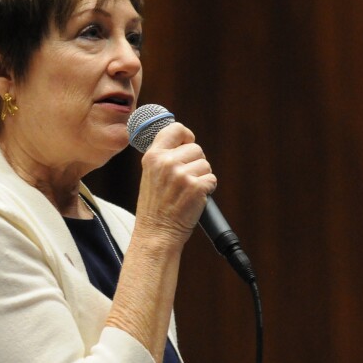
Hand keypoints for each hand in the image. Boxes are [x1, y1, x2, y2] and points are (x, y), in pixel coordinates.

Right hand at [134, 122, 216, 243]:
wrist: (156, 233)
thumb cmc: (155, 207)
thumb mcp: (150, 175)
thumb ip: (164, 157)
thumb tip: (185, 142)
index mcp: (153, 156)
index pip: (175, 129)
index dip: (186, 136)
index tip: (188, 144)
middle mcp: (166, 162)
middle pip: (196, 149)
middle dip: (195, 163)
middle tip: (184, 181)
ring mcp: (182, 175)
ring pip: (205, 165)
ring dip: (201, 178)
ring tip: (186, 192)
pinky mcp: (196, 187)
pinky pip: (211, 180)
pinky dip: (207, 189)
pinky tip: (194, 199)